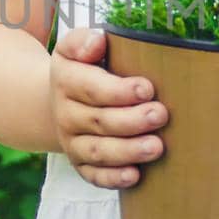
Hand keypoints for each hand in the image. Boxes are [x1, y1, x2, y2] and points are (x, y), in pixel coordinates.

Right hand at [49, 26, 167, 188]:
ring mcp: (72, 142)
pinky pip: (94, 175)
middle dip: (131, 120)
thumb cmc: (82, 68)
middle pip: (99, 121)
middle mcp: (66, 114)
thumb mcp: (74, 47)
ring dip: (128, 151)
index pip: (91, 88)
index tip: (147, 88)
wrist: (57, 100)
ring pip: (98, 151)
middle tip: (161, 115)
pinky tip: (135, 175)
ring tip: (157, 147)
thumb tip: (98, 41)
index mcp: (66, 81)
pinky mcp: (80, 164)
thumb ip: (84, 40)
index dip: (119, 91)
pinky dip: (113, 178)